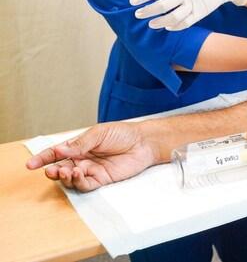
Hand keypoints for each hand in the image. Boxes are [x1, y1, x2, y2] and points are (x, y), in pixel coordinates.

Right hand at [25, 122, 157, 191]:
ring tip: (66, 171)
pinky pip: (86, 185)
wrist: (143, 142)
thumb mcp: (98, 134)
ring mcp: (92, 170)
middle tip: (50, 171)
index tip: (30, 165)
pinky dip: (78, 182)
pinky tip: (78, 174)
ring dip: (64, 177)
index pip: (57, 153)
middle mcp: (83, 159)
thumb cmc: (122, 134)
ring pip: (71, 179)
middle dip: (52, 171)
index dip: (43, 158)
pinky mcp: (102, 179)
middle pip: (61, 168)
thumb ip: (80, 144)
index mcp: (79, 146)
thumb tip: (60, 150)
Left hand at [130, 0, 246, 30]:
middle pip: (162, 6)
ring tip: (151, 24)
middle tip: (138, 14)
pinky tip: (167, 27)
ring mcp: (194, 4)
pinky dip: (175, 27)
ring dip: (160, 22)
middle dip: (148, 11)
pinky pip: (186, 23)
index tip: (132, 2)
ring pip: (173, 17)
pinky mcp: (201, 13)